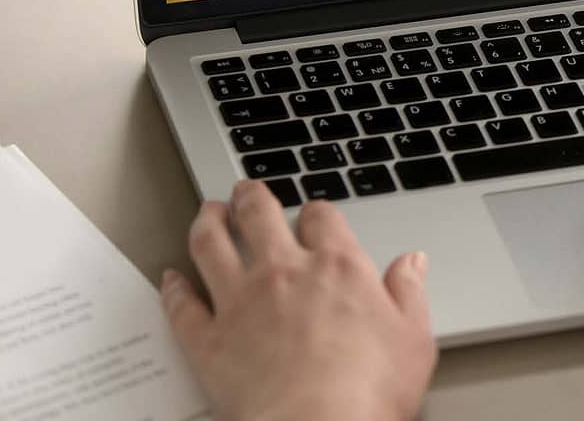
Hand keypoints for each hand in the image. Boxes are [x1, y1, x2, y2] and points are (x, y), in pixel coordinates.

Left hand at [160, 180, 436, 420]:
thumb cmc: (368, 392)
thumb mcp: (413, 338)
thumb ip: (409, 293)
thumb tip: (413, 263)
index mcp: (337, 267)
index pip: (320, 217)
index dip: (314, 212)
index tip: (312, 216)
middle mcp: (284, 273)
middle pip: (258, 215)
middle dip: (250, 198)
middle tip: (244, 191)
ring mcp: (240, 303)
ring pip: (211, 245)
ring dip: (206, 222)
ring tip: (206, 212)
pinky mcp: (208, 340)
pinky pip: (182, 305)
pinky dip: (172, 288)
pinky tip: (170, 278)